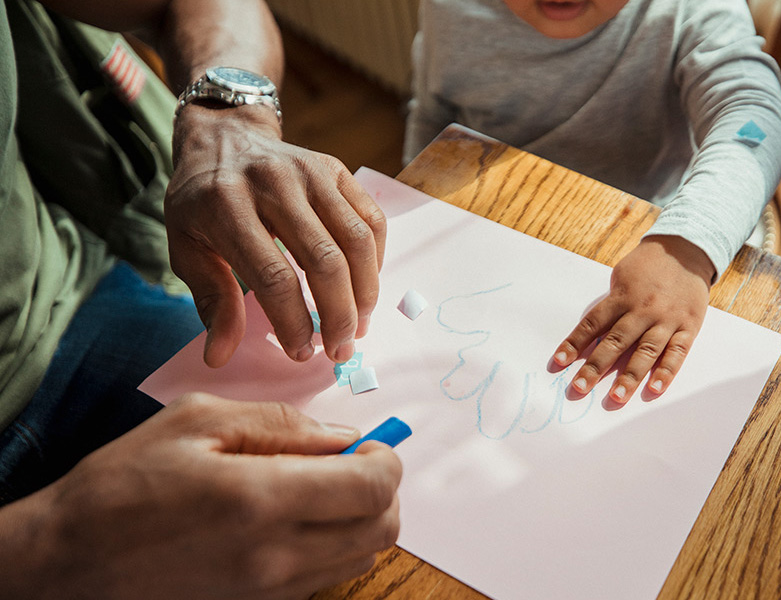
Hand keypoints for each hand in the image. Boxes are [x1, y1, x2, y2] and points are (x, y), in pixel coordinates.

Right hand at [0, 393, 401, 599]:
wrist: (72, 559)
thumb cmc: (126, 482)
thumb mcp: (199, 421)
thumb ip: (283, 424)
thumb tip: (343, 436)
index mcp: (260, 499)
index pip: (371, 488)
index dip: (386, 459)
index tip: (372, 443)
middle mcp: (275, 555)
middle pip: (381, 530)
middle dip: (383, 490)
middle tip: (356, 463)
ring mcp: (269, 590)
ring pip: (360, 558)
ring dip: (362, 519)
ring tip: (324, 489)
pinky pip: (326, 577)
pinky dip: (334, 546)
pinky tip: (298, 519)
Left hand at [165, 105, 386, 367]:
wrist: (224, 138)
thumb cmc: (202, 202)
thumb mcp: (186, 247)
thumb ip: (210, 299)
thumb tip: (219, 356)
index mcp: (226, 207)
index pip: (272, 276)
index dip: (293, 321)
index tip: (300, 352)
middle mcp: (274, 184)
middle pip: (324, 261)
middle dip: (338, 315)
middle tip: (339, 351)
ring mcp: (311, 173)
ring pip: (356, 242)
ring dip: (365, 293)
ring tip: (358, 327)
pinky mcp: (337, 170)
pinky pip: (371, 220)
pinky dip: (375, 261)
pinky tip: (364, 288)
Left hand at [551, 235, 712, 403]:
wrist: (686, 250)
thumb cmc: (648, 265)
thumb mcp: (622, 276)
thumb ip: (611, 304)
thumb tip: (594, 334)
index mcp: (622, 297)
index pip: (593, 324)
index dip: (574, 344)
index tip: (558, 363)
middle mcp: (642, 310)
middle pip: (615, 342)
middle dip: (595, 367)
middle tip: (579, 388)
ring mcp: (666, 320)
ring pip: (646, 351)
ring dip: (630, 376)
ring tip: (616, 397)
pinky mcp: (688, 326)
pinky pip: (677, 352)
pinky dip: (666, 372)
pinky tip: (654, 389)